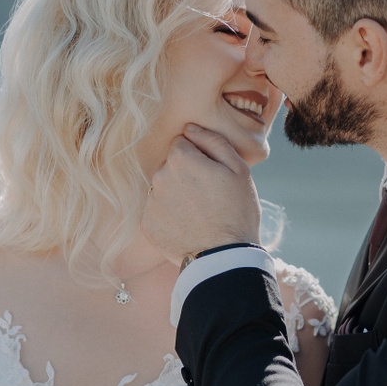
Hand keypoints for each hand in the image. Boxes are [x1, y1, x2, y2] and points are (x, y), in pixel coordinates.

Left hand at [142, 123, 262, 264]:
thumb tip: (190, 127)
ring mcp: (151, 202)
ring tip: (198, 214)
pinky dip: (170, 217)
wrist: (225, 257)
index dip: (199, 156)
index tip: (212, 174)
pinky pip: (158, 211)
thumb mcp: (239, 169)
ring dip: (177, 195)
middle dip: (185, 175)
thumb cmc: (237, 211)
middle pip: (170, 166)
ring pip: (163, 188)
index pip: (182, 143)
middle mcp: (159, 176)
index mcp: (180, 158)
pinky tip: (188, 227)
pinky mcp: (147, 224)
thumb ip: (213, 141)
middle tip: (208, 197)